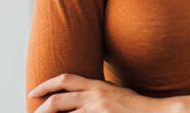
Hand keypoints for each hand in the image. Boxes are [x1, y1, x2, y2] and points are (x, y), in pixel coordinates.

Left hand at [29, 74, 189, 112]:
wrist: (157, 112)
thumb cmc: (137, 106)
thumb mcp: (116, 92)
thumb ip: (98, 92)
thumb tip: (80, 97)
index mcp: (97, 85)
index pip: (65, 80)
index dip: (45, 85)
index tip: (33, 93)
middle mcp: (95, 95)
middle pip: (58, 100)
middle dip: (40, 109)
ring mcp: (98, 110)